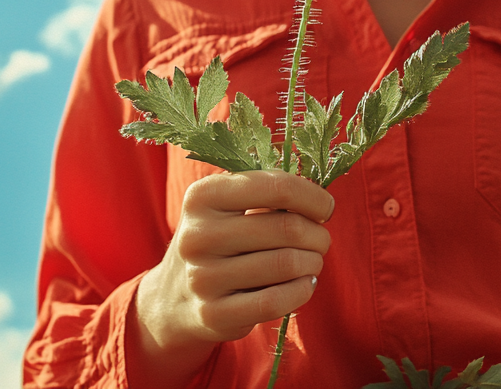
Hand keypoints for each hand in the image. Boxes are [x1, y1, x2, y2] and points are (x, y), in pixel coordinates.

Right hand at [128, 169, 334, 386]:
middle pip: (287, 228)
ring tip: (311, 261)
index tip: (326, 208)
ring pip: (286, 264)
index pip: (277, 186)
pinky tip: (304, 283)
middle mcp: (197, 235)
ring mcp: (202, 277)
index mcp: (202, 196)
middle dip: (318, 235)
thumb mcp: (227, 205)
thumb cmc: (219, 239)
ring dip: (313, 262)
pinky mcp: (213, 314)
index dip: (313, 197)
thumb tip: (320, 198)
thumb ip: (268, 192)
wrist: (174, 296)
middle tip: (320, 240)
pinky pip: (275, 301)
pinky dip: (302, 290)